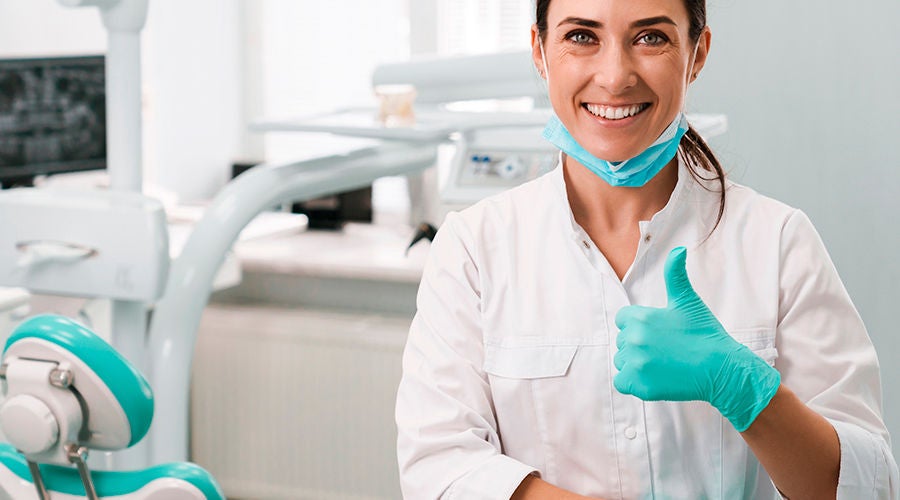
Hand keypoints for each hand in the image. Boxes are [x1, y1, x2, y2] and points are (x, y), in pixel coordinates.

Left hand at [613, 246, 780, 431]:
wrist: (722, 369)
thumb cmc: (706, 334)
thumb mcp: (688, 301)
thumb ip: (675, 275)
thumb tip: (678, 249)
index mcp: (641, 318)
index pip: (624, 320)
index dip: (640, 325)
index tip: (660, 332)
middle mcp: (634, 340)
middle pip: (623, 341)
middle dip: (639, 344)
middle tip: (666, 349)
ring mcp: (636, 364)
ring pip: (622, 361)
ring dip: (636, 363)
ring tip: (663, 363)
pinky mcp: (639, 386)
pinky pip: (622, 382)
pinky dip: (634, 382)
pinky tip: (655, 377)